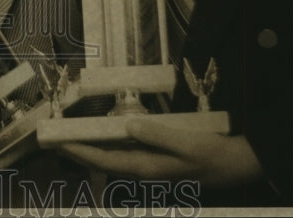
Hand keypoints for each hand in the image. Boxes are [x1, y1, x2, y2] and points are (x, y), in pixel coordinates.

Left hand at [59, 119, 262, 189]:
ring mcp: (150, 164)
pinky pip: (125, 152)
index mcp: (146, 167)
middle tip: (55, 139)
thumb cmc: (212, 154)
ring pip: (113, 158)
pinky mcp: (157, 158)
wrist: (236, 165)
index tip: (59, 143)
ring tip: (72, 137)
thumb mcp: (186, 143)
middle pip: (103, 161)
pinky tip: (105, 135)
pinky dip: (109, 144)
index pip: (104, 160)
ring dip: (91, 148)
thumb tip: (128, 125)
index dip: (80, 151)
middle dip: (79, 151)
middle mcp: (144, 168)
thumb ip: (157, 134)